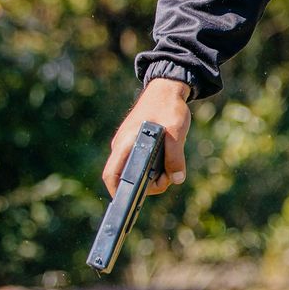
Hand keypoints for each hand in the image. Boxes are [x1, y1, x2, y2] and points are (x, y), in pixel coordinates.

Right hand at [102, 79, 192, 197]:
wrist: (167, 88)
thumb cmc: (168, 107)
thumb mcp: (176, 132)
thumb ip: (175, 157)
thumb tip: (176, 179)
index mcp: (125, 144)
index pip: (111, 175)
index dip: (118, 192)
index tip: (133, 202)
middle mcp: (123, 147)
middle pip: (126, 177)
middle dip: (147, 185)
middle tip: (168, 178)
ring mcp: (129, 146)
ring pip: (137, 171)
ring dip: (154, 176)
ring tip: (172, 168)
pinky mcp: (137, 144)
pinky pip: (142, 163)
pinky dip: (155, 167)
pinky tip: (169, 161)